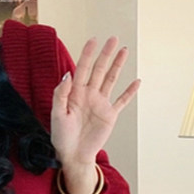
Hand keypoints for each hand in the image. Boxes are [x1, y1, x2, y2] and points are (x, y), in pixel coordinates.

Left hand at [50, 36, 140, 170]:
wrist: (73, 155)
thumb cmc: (61, 137)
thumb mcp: (57, 115)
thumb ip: (61, 94)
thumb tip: (68, 74)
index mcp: (75, 94)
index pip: (82, 69)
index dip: (88, 54)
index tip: (93, 40)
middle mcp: (88, 95)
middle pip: (99, 70)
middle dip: (106, 54)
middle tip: (113, 39)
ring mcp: (100, 104)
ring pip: (111, 80)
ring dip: (117, 65)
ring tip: (124, 50)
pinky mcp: (109, 115)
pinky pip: (122, 101)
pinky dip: (129, 92)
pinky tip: (136, 82)